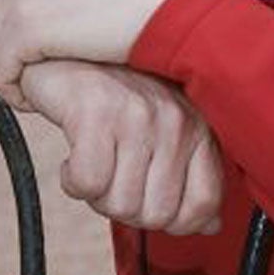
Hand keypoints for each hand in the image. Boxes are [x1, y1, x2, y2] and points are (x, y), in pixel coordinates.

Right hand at [18, 59, 223, 234]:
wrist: (64, 49)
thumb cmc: (114, 93)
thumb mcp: (163, 130)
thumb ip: (190, 176)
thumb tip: (209, 224)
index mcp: (196, 126)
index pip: (202, 205)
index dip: (172, 221)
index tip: (146, 201)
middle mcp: (173, 119)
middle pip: (156, 214)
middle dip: (125, 208)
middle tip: (110, 177)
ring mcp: (137, 115)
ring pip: (119, 204)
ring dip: (96, 196)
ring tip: (91, 163)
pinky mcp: (96, 113)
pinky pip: (87, 183)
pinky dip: (72, 181)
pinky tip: (73, 159)